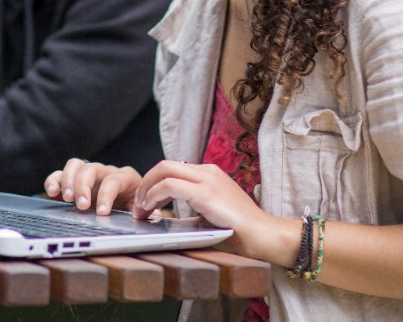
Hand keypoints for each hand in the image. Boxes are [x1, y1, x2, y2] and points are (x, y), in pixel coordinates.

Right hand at [43, 158, 141, 214]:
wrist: (127, 209)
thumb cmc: (136, 208)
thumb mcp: (144, 210)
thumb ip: (148, 212)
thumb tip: (152, 215)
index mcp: (125, 178)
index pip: (114, 179)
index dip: (107, 194)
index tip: (102, 212)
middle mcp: (105, 172)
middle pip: (92, 169)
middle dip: (84, 186)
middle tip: (82, 206)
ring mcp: (87, 175)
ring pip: (75, 166)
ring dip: (68, 181)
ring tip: (67, 199)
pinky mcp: (72, 182)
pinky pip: (59, 174)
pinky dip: (53, 181)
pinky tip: (52, 193)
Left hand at [133, 160, 280, 258]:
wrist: (265, 236)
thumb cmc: (240, 232)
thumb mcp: (210, 216)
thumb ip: (191, 211)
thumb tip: (168, 218)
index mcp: (209, 174)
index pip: (172, 169)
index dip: (153, 184)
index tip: (144, 204)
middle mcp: (207, 171)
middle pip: (164, 165)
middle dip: (145, 183)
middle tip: (137, 205)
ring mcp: (207, 180)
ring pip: (163, 170)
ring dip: (146, 189)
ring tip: (140, 209)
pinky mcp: (205, 193)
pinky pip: (169, 186)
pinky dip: (154, 195)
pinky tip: (150, 209)